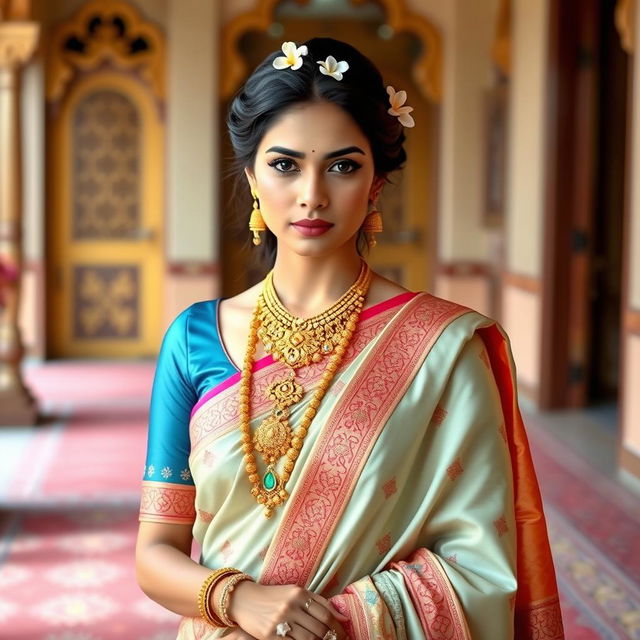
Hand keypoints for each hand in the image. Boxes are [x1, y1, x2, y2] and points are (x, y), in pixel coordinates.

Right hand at [228, 581, 349, 639]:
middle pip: (319, 629)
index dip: (337, 628)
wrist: (245, 599)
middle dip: (329, 639)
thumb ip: (319, 601)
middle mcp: (290, 606)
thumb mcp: (296, 592)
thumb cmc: (274, 596)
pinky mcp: (270, 635)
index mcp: (299, 593)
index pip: (326, 614)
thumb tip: (343, 617)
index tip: (343, 635)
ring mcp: (280, 621)